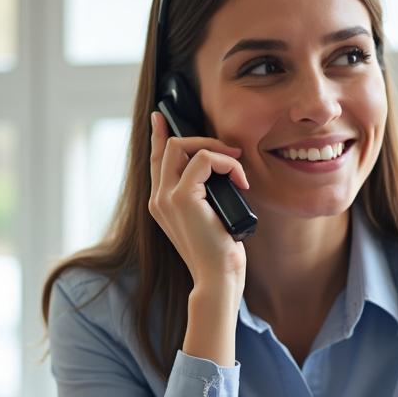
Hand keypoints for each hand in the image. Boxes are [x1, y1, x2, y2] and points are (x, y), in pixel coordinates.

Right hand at [148, 111, 248, 291]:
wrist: (216, 278)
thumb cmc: (218, 253)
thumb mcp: (209, 218)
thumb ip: (204, 195)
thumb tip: (221, 170)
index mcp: (161, 203)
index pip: (156, 160)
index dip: (159, 136)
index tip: (161, 118)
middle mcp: (158, 198)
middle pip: (171, 147)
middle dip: (203, 140)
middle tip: (231, 154)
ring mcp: (167, 197)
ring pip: (183, 146)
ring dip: (217, 150)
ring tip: (237, 168)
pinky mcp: (183, 198)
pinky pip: (205, 160)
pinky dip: (227, 164)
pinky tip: (241, 181)